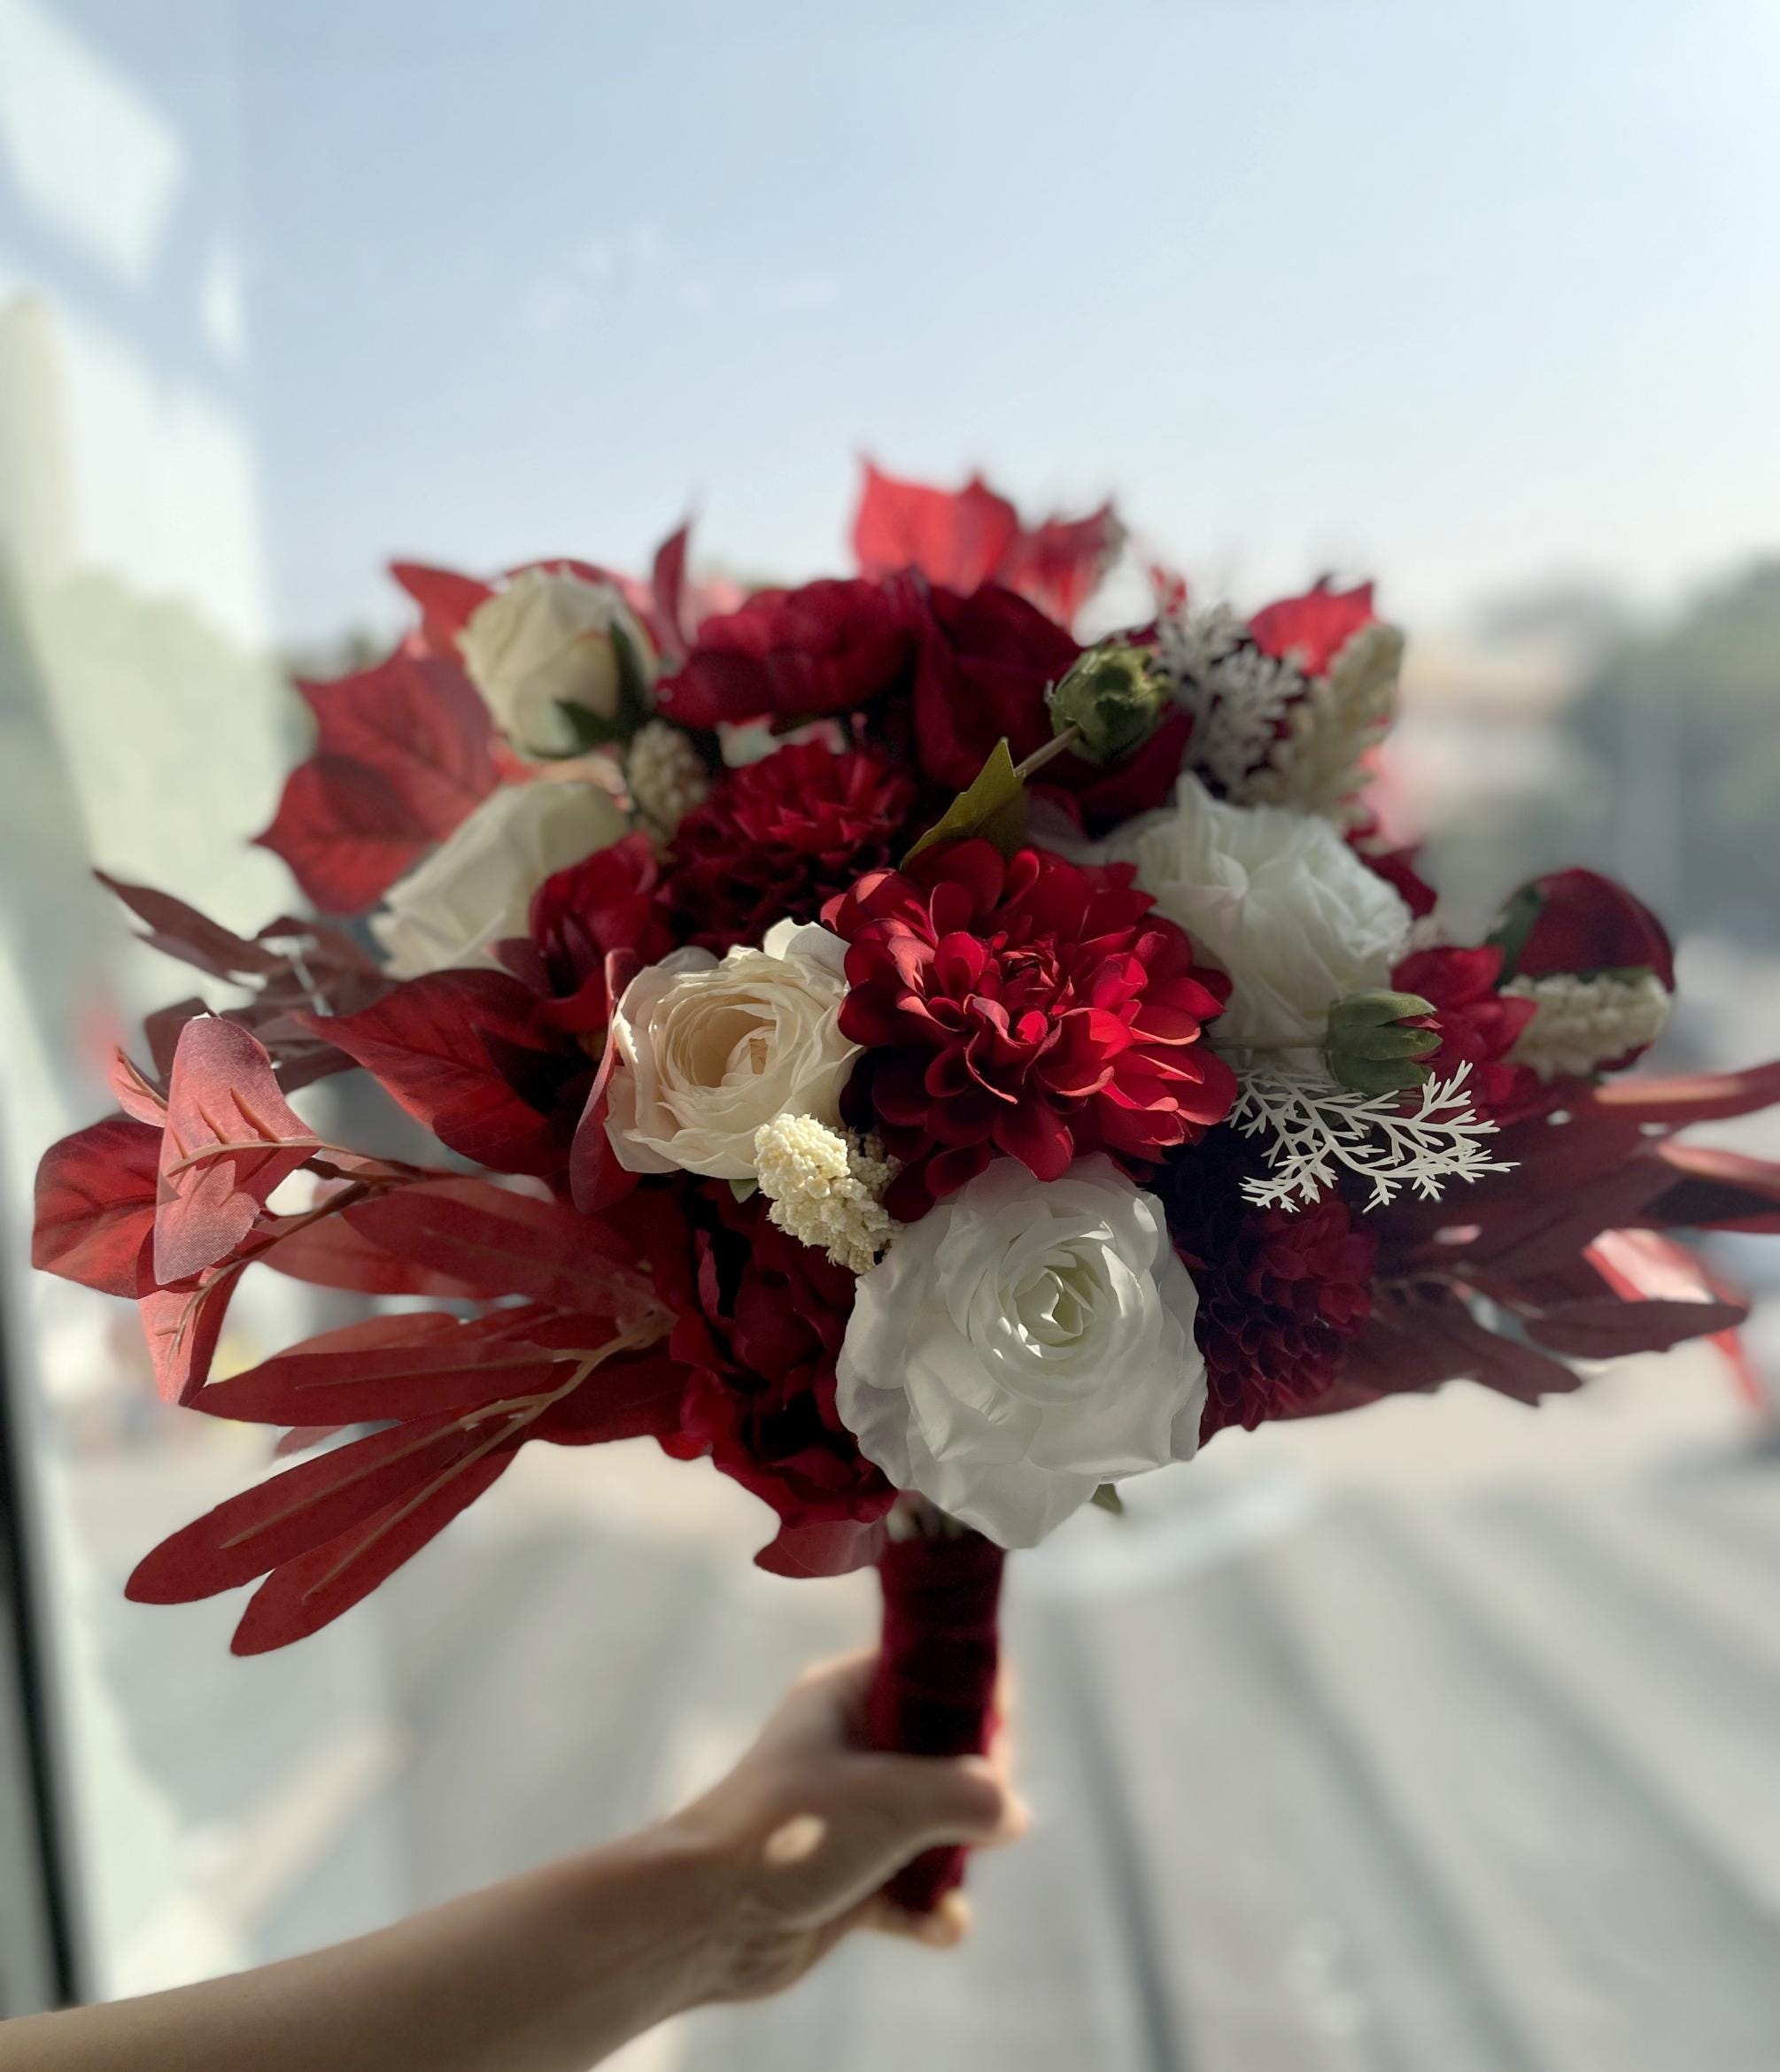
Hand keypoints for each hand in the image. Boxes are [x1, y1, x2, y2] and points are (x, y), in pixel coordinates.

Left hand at [663, 1651, 1027, 2000]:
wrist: (704, 1920)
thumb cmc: (785, 1833)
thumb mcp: (890, 1798)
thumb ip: (966, 1794)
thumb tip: (1015, 1813)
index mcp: (847, 1695)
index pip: (932, 1671)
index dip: (977, 1698)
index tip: (998, 1741)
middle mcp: (853, 1748)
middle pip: (948, 1750)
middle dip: (979, 1789)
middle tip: (983, 1818)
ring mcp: (852, 1815)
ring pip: (937, 1821)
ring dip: (958, 1855)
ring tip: (952, 1875)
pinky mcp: (850, 1878)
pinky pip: (914, 1885)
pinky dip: (932, 1906)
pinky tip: (940, 1924)